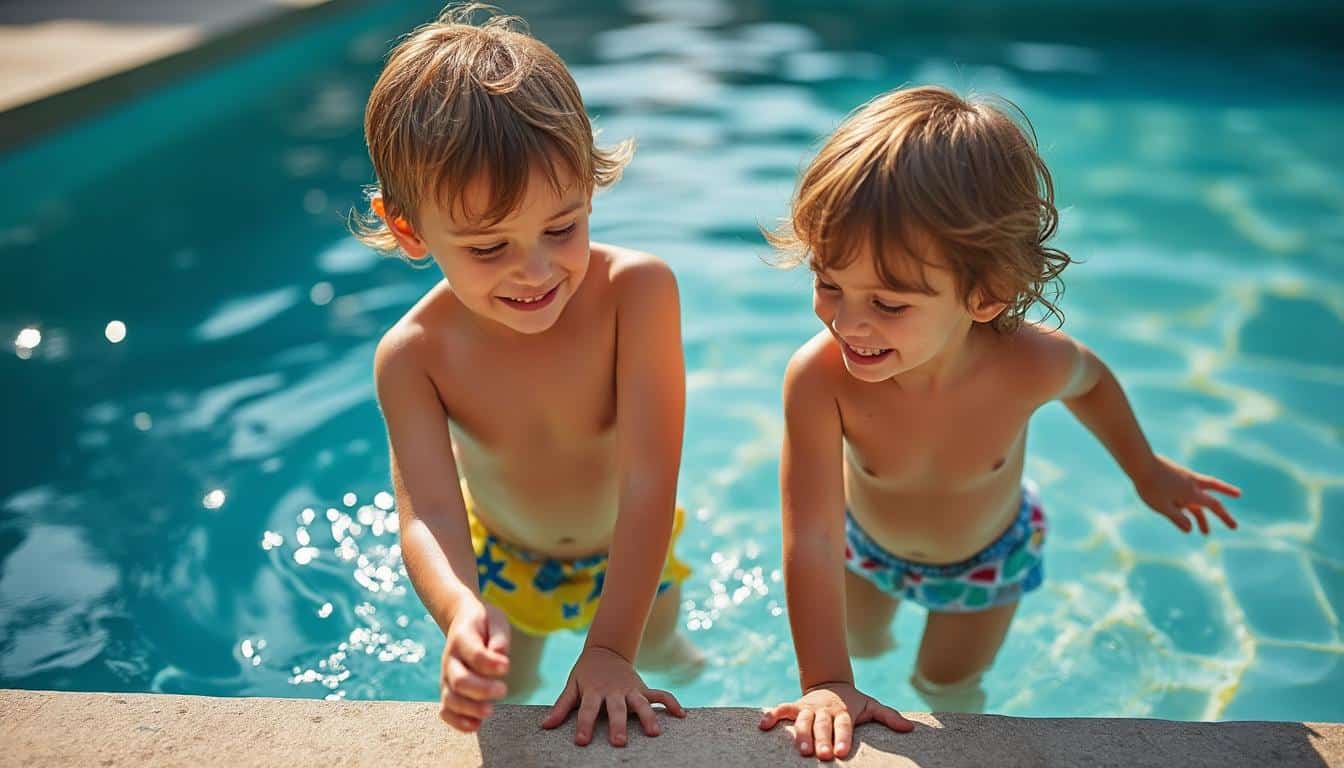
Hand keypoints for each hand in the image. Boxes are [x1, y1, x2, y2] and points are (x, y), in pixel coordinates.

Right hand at [438, 600, 509, 731]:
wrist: (463, 621)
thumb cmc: (485, 623)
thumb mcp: (496, 620)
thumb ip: (499, 636)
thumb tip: (500, 654)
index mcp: (462, 638)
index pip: (473, 654)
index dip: (489, 663)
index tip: (506, 666)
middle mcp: (450, 659)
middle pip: (459, 680)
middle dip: (481, 690)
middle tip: (503, 690)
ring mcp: (446, 676)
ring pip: (451, 698)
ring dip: (469, 709)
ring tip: (489, 711)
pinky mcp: (448, 690)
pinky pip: (445, 710)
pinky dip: (457, 721)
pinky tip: (475, 725)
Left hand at [541, 645, 685, 746]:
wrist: (605, 649)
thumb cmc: (586, 673)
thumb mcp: (572, 685)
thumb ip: (561, 706)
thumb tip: (545, 725)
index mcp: (593, 691)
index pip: (587, 710)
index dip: (583, 725)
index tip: (581, 741)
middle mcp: (613, 691)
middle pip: (616, 709)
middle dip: (618, 725)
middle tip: (619, 742)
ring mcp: (630, 689)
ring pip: (641, 703)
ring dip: (648, 717)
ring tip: (654, 733)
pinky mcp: (642, 688)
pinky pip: (659, 695)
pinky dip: (671, 703)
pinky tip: (681, 715)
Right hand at [759, 682, 913, 760]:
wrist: (831, 682)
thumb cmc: (853, 702)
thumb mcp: (872, 706)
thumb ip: (889, 717)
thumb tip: (910, 728)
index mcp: (843, 712)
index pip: (844, 726)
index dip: (843, 738)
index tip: (843, 752)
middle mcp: (825, 710)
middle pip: (822, 725)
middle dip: (822, 739)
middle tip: (822, 754)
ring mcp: (808, 707)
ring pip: (802, 720)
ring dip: (799, 734)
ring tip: (800, 750)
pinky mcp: (795, 707)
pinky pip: (781, 710)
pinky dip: (771, 716)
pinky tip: (762, 726)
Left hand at [1135, 454, 1240, 533]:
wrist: (1140, 462)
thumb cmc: (1150, 486)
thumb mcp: (1162, 506)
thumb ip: (1177, 518)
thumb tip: (1190, 529)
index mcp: (1191, 493)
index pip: (1213, 505)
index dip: (1224, 516)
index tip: (1233, 526)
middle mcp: (1192, 485)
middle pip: (1213, 499)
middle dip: (1223, 514)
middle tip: (1234, 526)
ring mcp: (1185, 479)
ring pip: (1201, 496)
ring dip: (1204, 514)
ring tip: (1204, 530)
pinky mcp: (1176, 475)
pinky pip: (1188, 491)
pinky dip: (1190, 503)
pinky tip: (1184, 512)